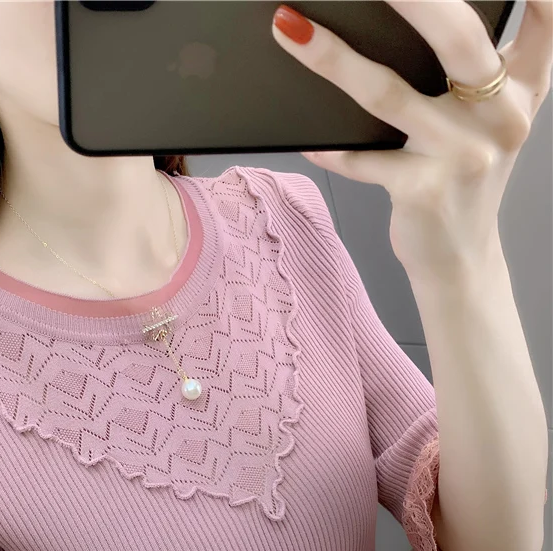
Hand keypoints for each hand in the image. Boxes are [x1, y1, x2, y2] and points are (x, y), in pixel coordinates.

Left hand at [271, 1, 552, 282]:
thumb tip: (418, 20)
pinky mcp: (420, 190)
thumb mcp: (491, 124)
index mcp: (522, 90)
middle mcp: (499, 117)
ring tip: (292, 29)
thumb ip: (482, 75)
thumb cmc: (463, 181)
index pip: (544, 21)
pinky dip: (329, 149)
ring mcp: (460, 155)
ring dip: (333, 59)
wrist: (460, 258)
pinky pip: (360, 160)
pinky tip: (307, 139)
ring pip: (388, 94)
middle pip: (457, 39)